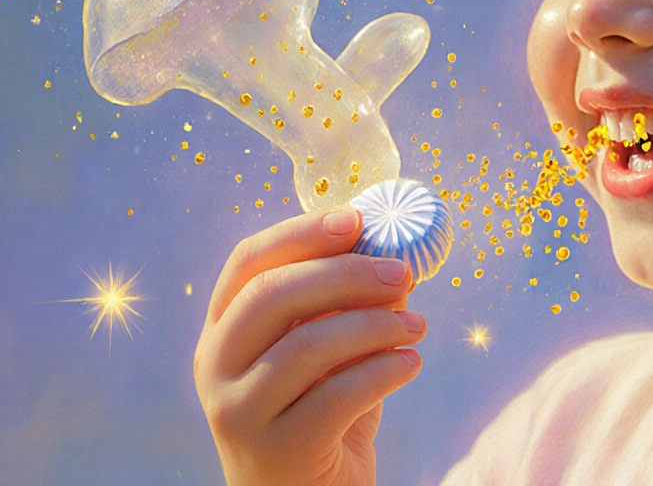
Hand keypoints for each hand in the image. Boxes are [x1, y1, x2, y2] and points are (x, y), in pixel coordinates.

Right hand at [194, 209, 424, 485]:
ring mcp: (237, 411)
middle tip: (402, 271)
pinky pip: (336, 396)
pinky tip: (410, 363)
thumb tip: (395, 253)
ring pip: (306, 345)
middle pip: (272, 295)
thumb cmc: (323, 414)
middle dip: (345, 274)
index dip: (302, 233)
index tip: (357, 219)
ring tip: (417, 324)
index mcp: (223, 329)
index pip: (247, 262)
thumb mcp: (330, 352)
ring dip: (375, 325)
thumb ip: (346, 305)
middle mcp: (216, 366)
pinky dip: (383, 371)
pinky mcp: (277, 450)